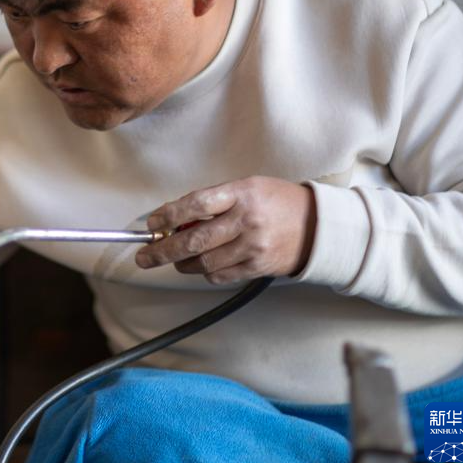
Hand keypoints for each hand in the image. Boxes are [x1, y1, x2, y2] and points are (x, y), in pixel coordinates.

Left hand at [136, 176, 316, 283]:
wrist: (317, 226)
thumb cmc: (276, 202)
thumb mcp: (246, 187)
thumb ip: (213, 201)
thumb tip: (175, 219)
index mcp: (241, 194)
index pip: (195, 204)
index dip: (169, 216)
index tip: (152, 224)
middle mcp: (246, 221)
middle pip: (193, 241)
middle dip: (162, 251)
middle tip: (144, 257)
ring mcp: (252, 247)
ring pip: (203, 263)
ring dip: (181, 264)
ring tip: (173, 259)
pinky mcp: (256, 267)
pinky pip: (219, 275)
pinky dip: (203, 272)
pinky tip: (200, 265)